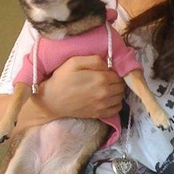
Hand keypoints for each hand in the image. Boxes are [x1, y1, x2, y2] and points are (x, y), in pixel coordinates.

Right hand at [0, 55, 124, 140]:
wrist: (51, 101)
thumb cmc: (62, 79)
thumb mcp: (74, 61)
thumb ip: (94, 60)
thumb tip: (108, 64)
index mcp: (101, 79)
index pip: (119, 73)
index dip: (114, 70)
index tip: (107, 69)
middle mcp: (105, 93)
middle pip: (122, 85)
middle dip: (117, 80)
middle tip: (107, 77)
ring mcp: (103, 105)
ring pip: (121, 96)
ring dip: (117, 91)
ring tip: (107, 87)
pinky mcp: (99, 114)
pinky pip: (117, 108)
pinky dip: (115, 103)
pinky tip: (107, 98)